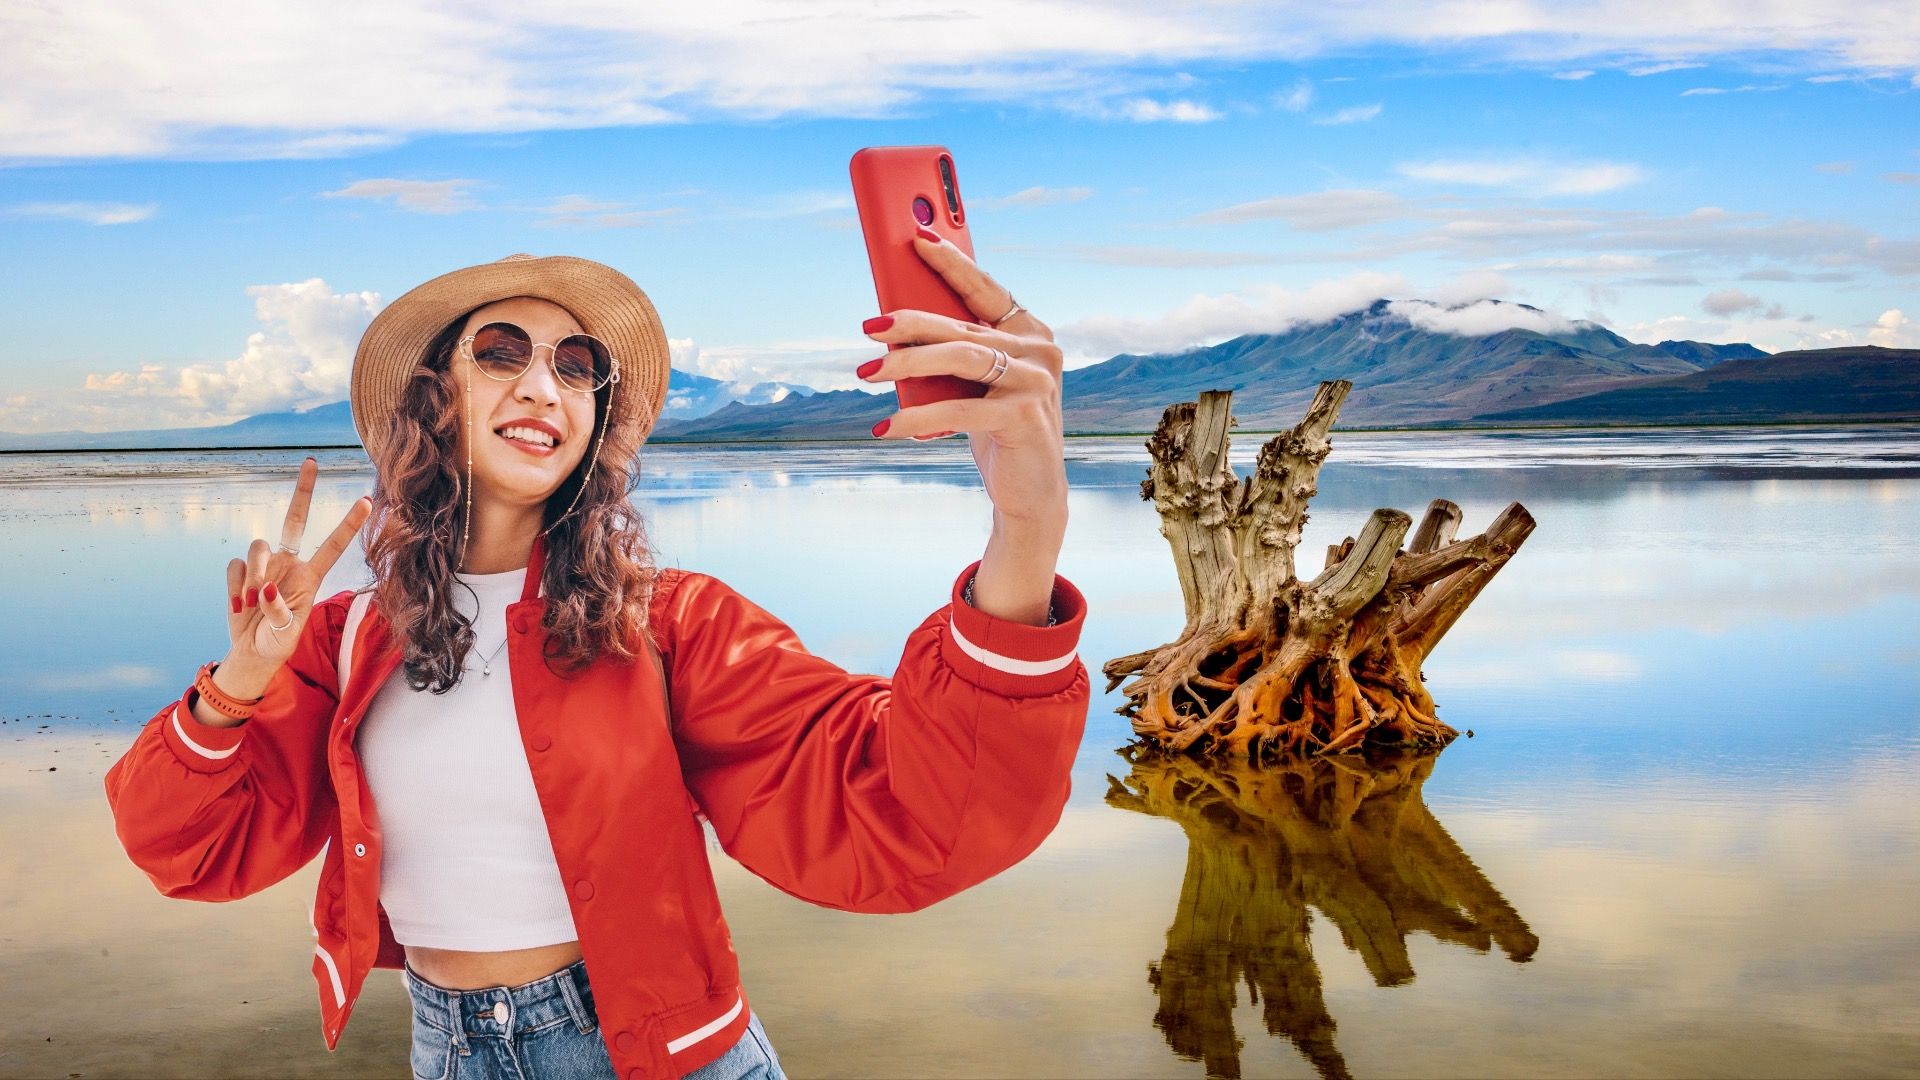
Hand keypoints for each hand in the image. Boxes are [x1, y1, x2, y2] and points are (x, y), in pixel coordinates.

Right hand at [222, 457, 370, 682]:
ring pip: (257, 546)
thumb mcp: (284, 632)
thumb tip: (267, 588)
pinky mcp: (241, 571)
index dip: (349, 523)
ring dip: (254, 573)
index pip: (332, 545)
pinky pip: (235, 566)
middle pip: (295, 519)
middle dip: (303, 490)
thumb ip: (278, 610)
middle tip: (312, 461)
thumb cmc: (277, 641)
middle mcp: (289, 562)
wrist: (251, 651)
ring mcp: (265, 564)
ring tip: (251, 603)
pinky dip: (235, 586)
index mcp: (311, 576)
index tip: (367, 500)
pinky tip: (238, 605)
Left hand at [857, 224, 1066, 523]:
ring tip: (867, 373)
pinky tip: (887, 425)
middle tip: (868, 327)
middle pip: (962, 326)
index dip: (952, 262)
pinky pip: (959, 410)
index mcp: (1029, 332)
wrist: (1030, 492)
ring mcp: (1036, 382)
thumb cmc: (996, 430)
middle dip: (910, 323)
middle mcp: (1039, 350)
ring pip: (960, 359)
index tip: (917, 238)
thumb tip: (893, 328)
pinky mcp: (1024, 416)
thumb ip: (956, 352)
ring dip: (907, 364)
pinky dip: (918, 417)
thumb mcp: (976, 386)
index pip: (985, 288)